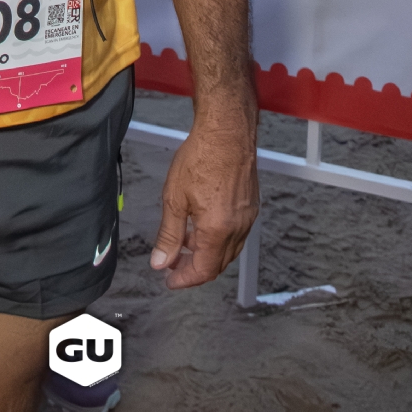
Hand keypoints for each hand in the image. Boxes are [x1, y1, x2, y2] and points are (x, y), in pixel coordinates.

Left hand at [149, 104, 258, 288]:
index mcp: (218, 231)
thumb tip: (160, 262)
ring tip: (182, 240)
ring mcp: (247, 217)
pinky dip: (218, 237)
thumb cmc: (201, 157)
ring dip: (205, 252)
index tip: (169, 279)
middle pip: (218, 263)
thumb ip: (168, 234)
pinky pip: (235, 233)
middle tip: (172, 262)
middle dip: (194, 267)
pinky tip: (201, 224)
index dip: (185, 279)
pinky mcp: (251, 206)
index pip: (204, 270)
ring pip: (227, 249)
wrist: (227, 131)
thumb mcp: (174, 198)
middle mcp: (238, 228)